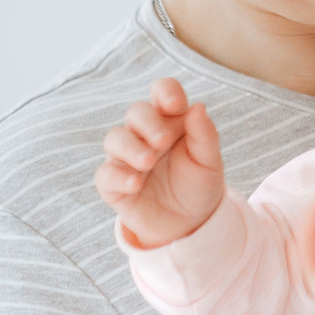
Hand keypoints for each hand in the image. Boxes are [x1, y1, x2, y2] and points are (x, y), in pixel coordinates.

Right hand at [95, 77, 225, 247]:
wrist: (190, 223)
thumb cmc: (198, 184)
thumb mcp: (209, 161)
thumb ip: (205, 134)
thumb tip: (198, 106)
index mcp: (170, 121)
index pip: (162, 93)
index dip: (165, 92)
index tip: (175, 105)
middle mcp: (144, 134)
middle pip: (135, 112)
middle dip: (147, 122)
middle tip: (163, 142)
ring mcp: (126, 158)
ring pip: (114, 139)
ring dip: (130, 147)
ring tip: (148, 162)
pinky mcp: (113, 184)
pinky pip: (105, 174)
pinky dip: (118, 176)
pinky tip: (135, 184)